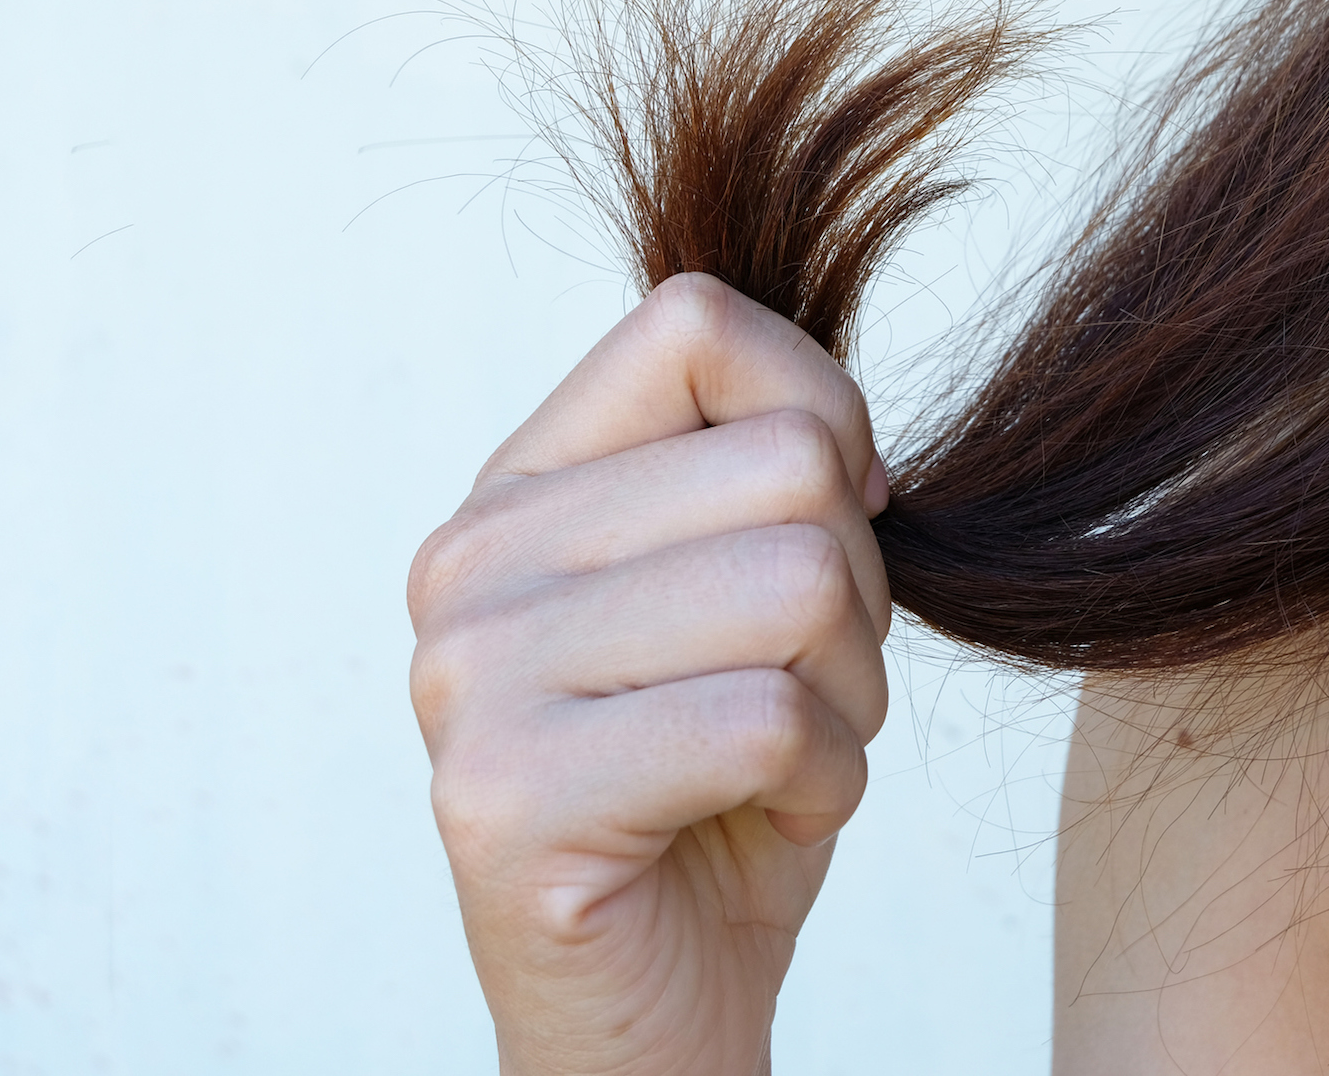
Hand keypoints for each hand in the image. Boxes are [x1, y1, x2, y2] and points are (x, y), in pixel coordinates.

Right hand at [407, 273, 891, 1075]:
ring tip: (779, 761)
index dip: (824, 415)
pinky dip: (825, 788)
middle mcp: (469, 562)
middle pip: (788, 464)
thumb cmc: (725, 788)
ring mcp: (470, 678)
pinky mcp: (506, 800)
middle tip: (798, 693)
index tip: (834, 528)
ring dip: (849, 698)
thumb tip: (847, 435)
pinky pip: (768, 723)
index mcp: (521, 490)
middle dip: (859, 596)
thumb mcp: (749, 596)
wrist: (657, 1006)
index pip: (694, 323)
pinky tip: (760, 826)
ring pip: (799, 583)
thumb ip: (763, 477)